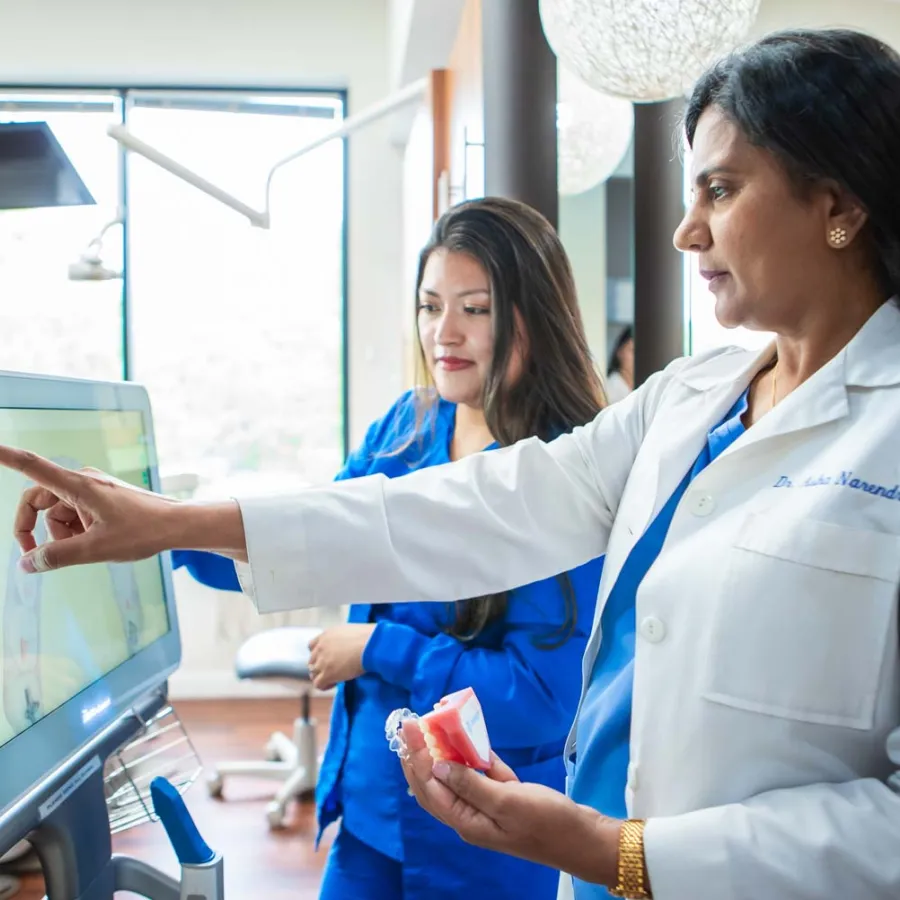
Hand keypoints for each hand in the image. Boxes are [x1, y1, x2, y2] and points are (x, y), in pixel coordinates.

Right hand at [0, 446, 245, 572]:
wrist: (179, 526)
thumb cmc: (143, 531)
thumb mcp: (96, 548)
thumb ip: (58, 556)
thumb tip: (27, 564)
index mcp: (78, 485)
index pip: (33, 466)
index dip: (7, 457)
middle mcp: (82, 481)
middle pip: (38, 501)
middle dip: (33, 529)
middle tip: (34, 557)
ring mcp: (93, 489)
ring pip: (57, 514)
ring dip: (62, 534)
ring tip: (89, 547)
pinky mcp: (102, 498)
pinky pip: (75, 515)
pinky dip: (76, 532)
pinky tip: (98, 542)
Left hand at [307, 624, 375, 689]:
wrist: (370, 644)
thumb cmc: (368, 637)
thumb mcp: (350, 632)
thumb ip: (342, 640)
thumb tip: (347, 647)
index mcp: (326, 635)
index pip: (312, 646)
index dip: (318, 654)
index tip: (328, 658)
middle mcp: (321, 647)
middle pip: (312, 661)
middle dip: (320, 666)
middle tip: (333, 670)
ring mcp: (322, 661)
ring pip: (313, 673)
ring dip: (322, 676)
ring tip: (334, 679)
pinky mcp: (327, 674)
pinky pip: (318, 684)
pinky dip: (324, 686)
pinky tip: (335, 683)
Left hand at [399, 721, 619, 886]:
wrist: (584, 838)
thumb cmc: (547, 821)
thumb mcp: (507, 802)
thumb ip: (471, 784)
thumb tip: (436, 766)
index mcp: (467, 822)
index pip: (430, 787)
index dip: (416, 757)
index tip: (409, 727)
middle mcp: (471, 816)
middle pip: (435, 785)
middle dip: (420, 756)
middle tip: (411, 724)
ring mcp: (488, 808)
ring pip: (457, 777)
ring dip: (445, 753)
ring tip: (433, 727)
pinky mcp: (505, 799)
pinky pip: (482, 775)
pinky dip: (476, 757)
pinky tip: (471, 739)